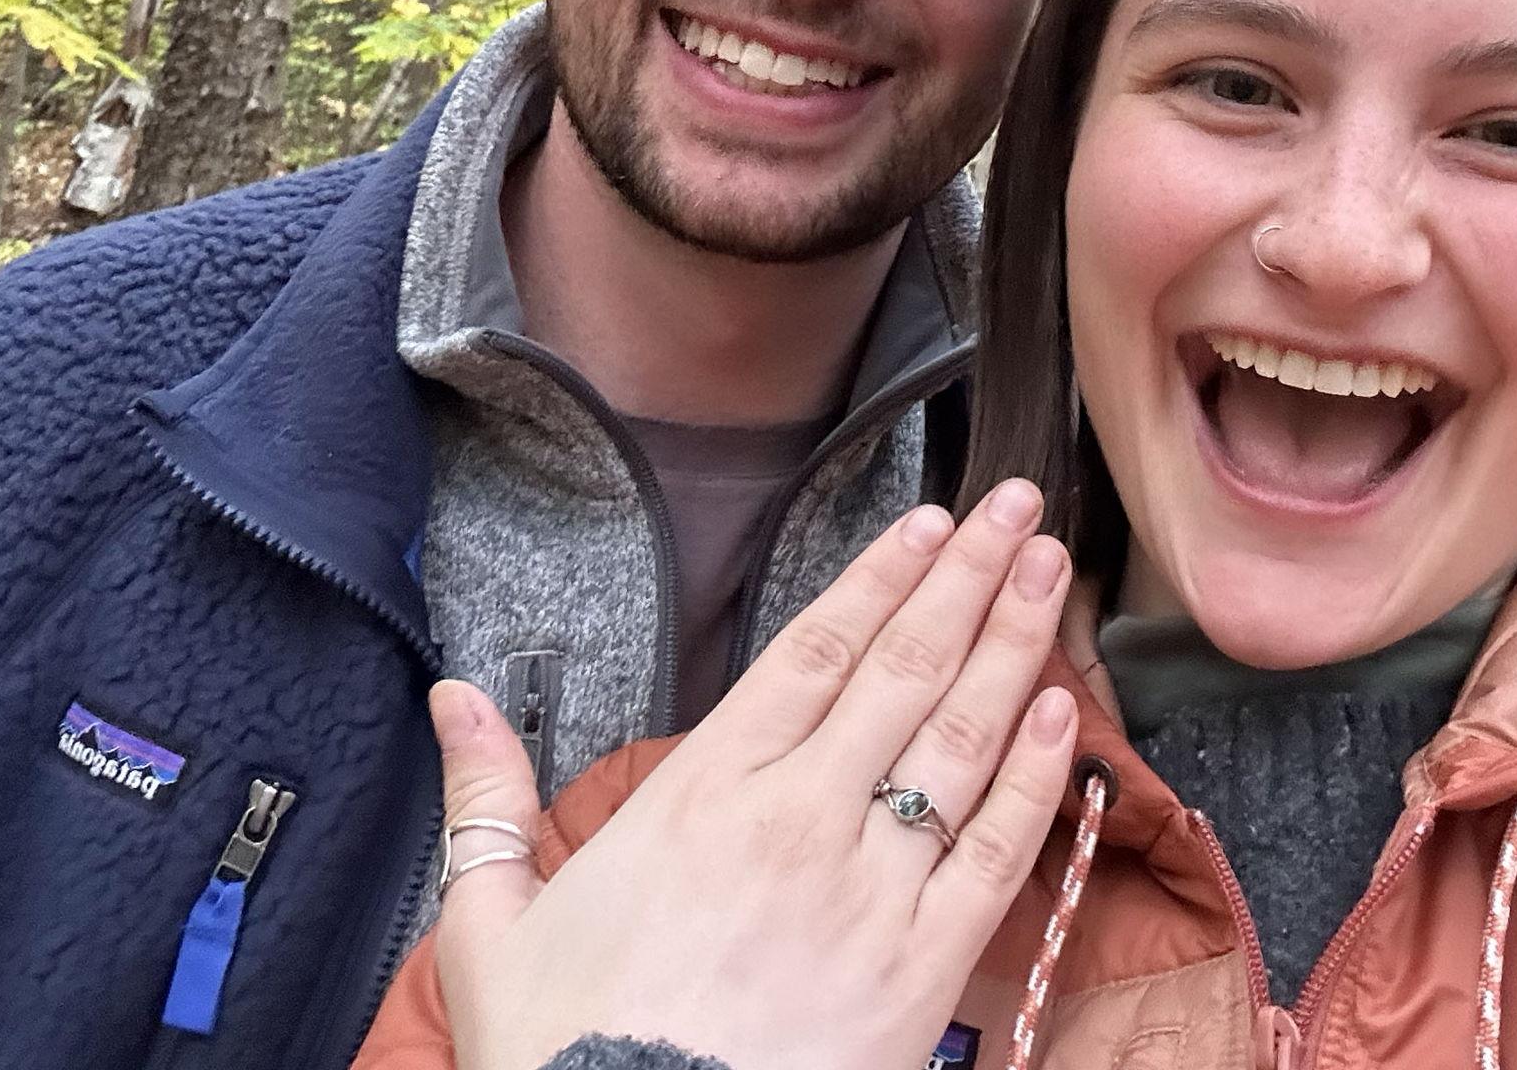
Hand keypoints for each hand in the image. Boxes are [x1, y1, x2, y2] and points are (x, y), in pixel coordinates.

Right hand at [431, 479, 1075, 1069]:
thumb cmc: (563, 1061)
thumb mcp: (491, 927)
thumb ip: (484, 799)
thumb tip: (452, 696)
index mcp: (703, 794)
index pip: (814, 650)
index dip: (879, 577)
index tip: (929, 520)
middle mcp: (798, 821)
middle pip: (903, 669)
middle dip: (967, 576)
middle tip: (1019, 504)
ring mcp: (868, 893)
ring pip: (960, 740)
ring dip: (1013, 644)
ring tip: (1048, 569)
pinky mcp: (918, 973)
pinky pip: (992, 855)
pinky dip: (1036, 780)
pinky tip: (1064, 715)